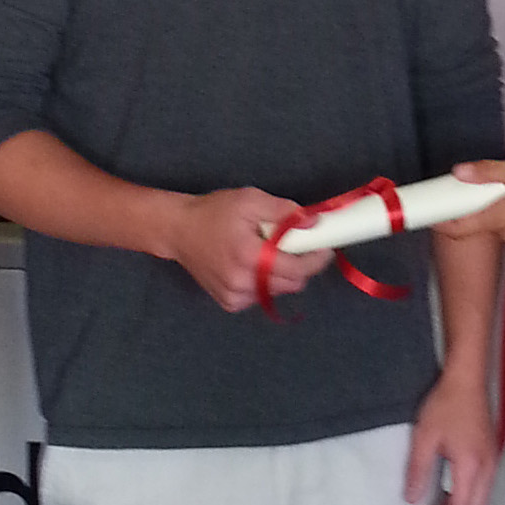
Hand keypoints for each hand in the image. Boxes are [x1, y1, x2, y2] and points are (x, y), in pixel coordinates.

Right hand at [169, 187, 313, 312]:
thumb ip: (284, 212)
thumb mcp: (250, 200)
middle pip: (293, 283)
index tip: (326, 247)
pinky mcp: (230, 303)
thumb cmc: (214, 212)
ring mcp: (235, 297)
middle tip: (295, 245)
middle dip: (301, 265)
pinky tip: (251, 265)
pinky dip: (265, 282)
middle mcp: (242, 283)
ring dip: (283, 273)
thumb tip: (314, 222)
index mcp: (249, 257)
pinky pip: (262, 296)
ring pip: (278, 291)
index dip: (317, 260)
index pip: (298, 269)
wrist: (178, 231)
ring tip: (266, 252)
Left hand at [404, 365, 498, 504]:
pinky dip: (467, 502)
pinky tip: (449, 497)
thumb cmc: (445, 405)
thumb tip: (412, 499)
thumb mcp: (424, 437)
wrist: (468, 380)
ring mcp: (493, 462)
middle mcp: (487, 469)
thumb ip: (418, 470)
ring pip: (481, 502)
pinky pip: (483, 490)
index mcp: (470, 466)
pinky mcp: (492, 456)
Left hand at [452, 157, 504, 250]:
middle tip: (496, 183)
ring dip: (502, 208)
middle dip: (483, 202)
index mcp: (501, 216)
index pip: (460, 229)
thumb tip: (461, 172)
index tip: (438, 209)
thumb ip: (490, 171)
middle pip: (481, 220)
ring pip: (499, 222)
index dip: (444, 221)